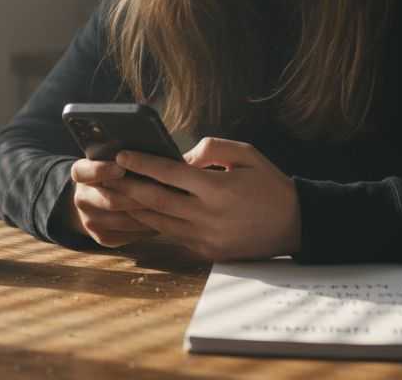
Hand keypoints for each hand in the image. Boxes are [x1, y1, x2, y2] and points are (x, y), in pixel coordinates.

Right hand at [53, 158, 159, 247]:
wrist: (95, 201)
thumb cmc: (113, 173)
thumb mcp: (109, 159)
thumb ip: (123, 158)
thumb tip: (152, 156)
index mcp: (80, 173)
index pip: (84, 172)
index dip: (102, 171)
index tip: (122, 168)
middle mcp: (81, 199)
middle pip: (111, 200)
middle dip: (140, 195)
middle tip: (165, 190)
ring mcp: (90, 222)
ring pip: (125, 220)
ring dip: (150, 213)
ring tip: (172, 205)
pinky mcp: (103, 239)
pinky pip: (131, 234)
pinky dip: (150, 226)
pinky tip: (165, 217)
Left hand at [107, 137, 301, 260]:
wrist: (296, 226)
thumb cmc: (270, 185)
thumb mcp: (247, 155)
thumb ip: (212, 149)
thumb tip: (181, 157)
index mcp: (218, 189)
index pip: (170, 173)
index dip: (142, 163)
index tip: (122, 155)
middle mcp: (208, 216)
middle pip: (156, 200)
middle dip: (127, 187)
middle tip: (105, 176)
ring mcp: (207, 237)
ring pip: (160, 222)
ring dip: (134, 208)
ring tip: (113, 195)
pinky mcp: (208, 252)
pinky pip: (174, 235)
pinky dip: (155, 223)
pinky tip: (140, 213)